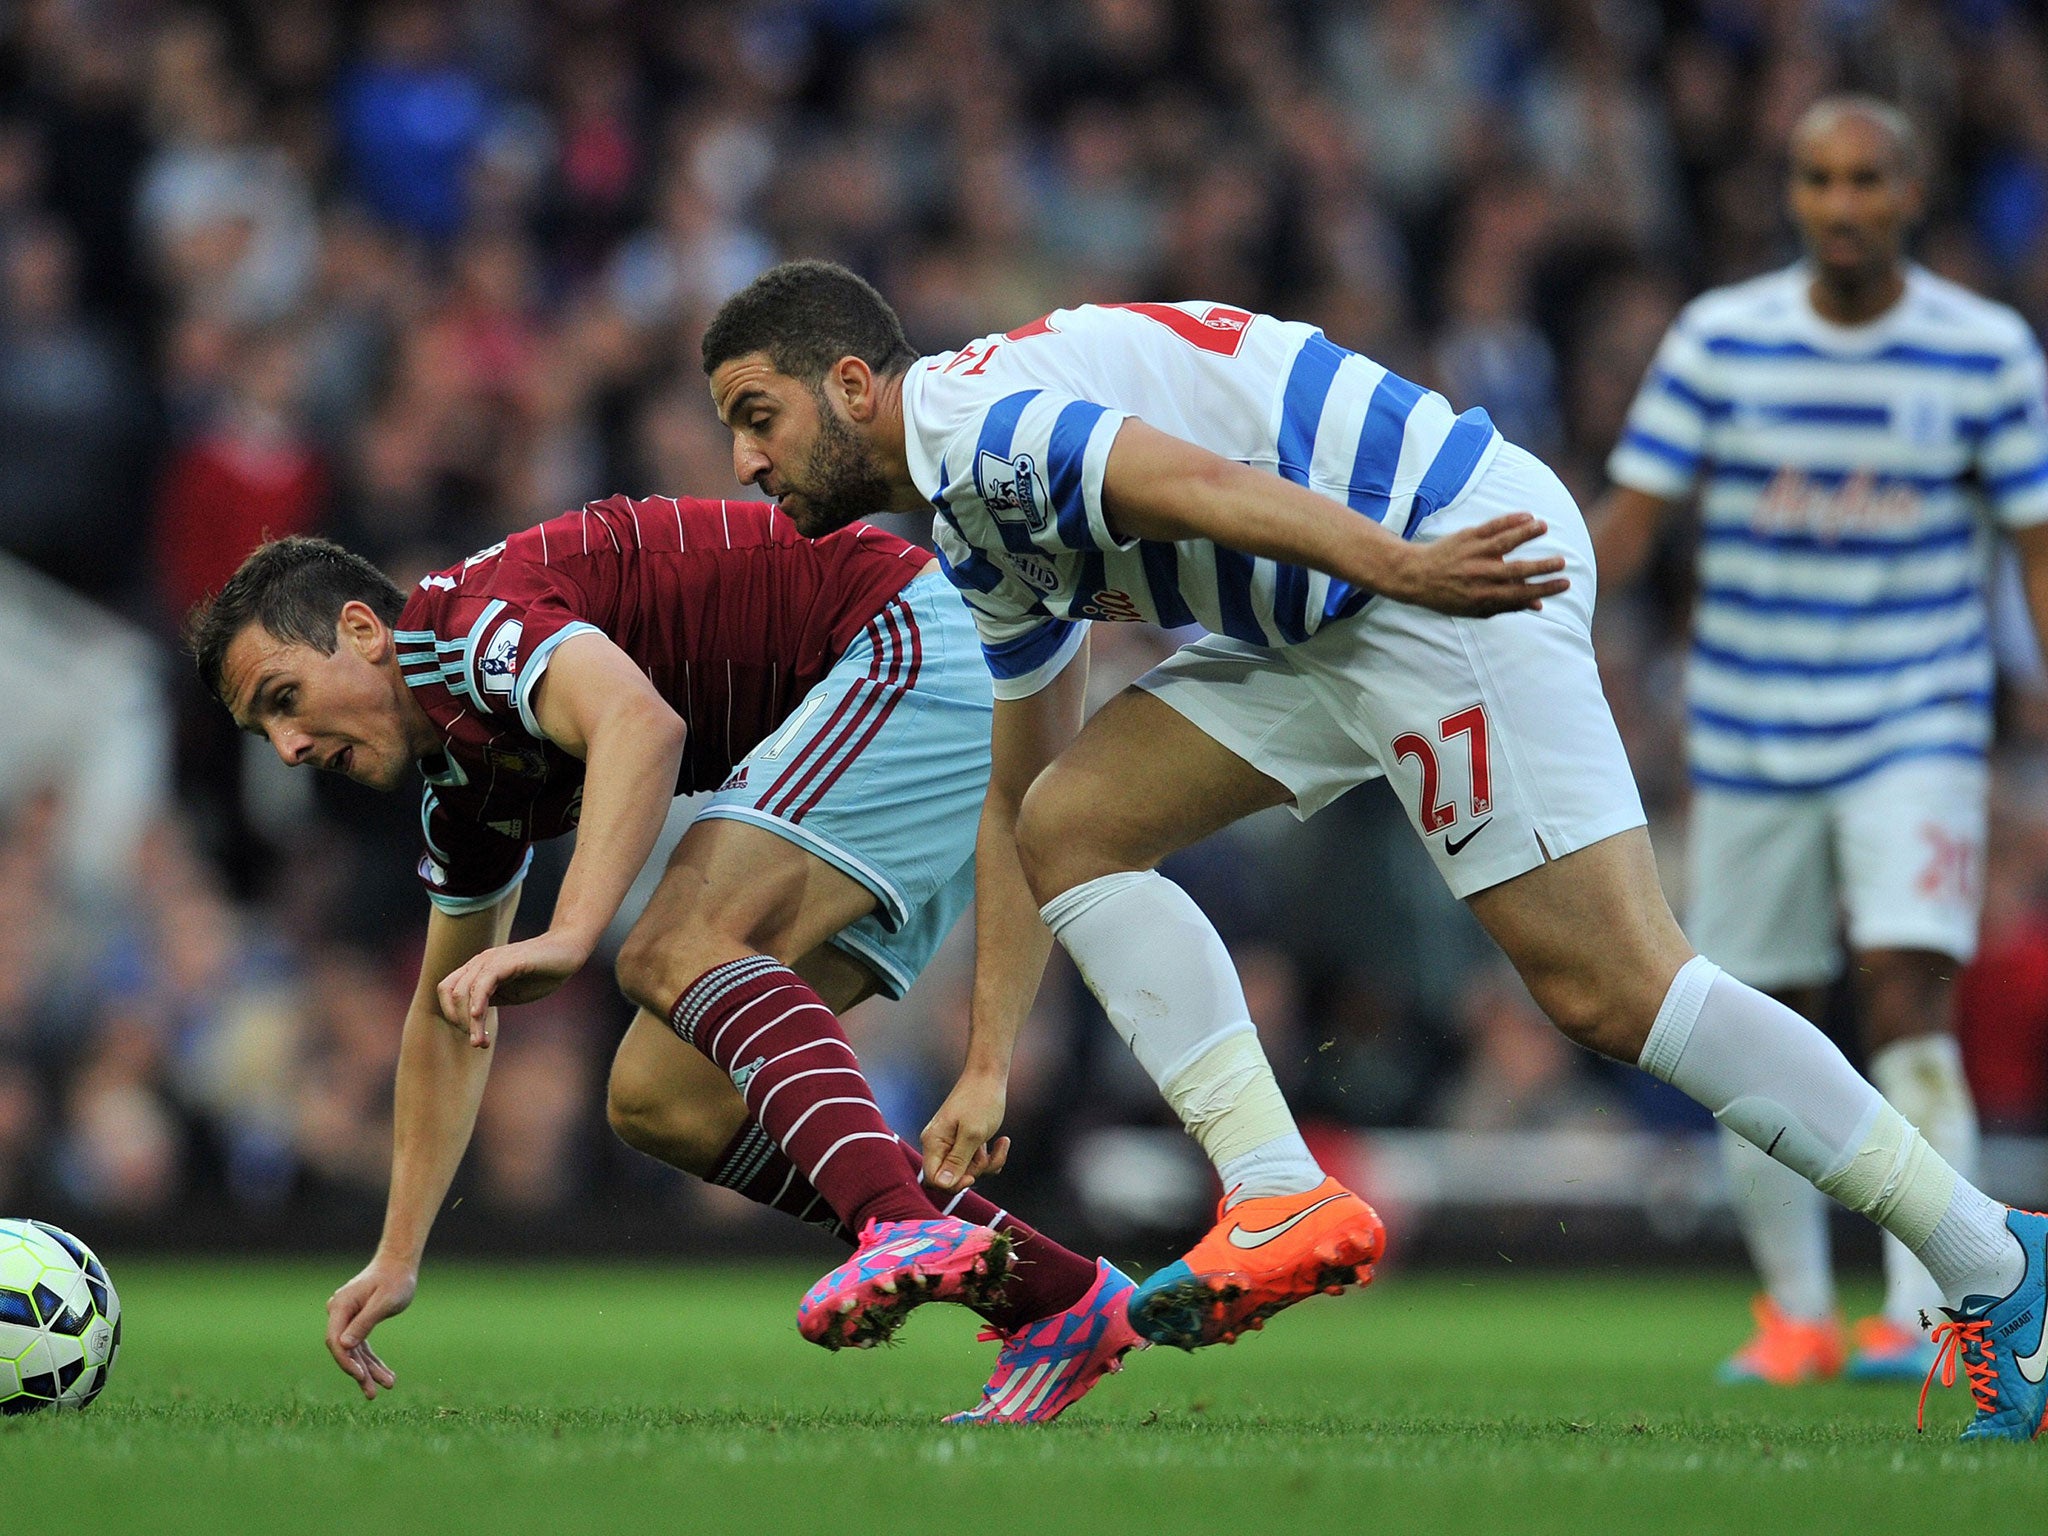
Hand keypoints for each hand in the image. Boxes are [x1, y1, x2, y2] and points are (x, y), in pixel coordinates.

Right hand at [325, 1256, 416, 1400]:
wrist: (399, 1264)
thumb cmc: (395, 1280)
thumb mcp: (384, 1301)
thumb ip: (364, 1323)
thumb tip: (343, 1346)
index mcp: (341, 1306)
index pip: (335, 1340)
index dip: (346, 1360)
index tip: (360, 1376)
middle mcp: (340, 1313)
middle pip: (344, 1350)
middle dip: (359, 1372)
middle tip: (372, 1393)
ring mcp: (347, 1319)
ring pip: (354, 1352)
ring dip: (368, 1371)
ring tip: (386, 1387)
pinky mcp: (358, 1323)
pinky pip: (362, 1347)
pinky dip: (372, 1361)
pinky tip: (385, 1376)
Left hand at [436, 930, 589, 1044]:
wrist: (568, 952)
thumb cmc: (542, 973)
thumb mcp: (510, 992)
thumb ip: (491, 1000)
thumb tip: (472, 1020)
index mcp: (477, 969)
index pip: (447, 991)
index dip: (453, 1014)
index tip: (473, 1033)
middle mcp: (479, 962)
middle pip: (450, 993)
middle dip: (459, 1022)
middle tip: (479, 1042)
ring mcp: (491, 960)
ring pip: (463, 992)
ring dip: (469, 1022)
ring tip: (481, 1042)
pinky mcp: (506, 962)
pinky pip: (483, 983)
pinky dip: (478, 1003)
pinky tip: (481, 1019)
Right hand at [921, 1071, 1011, 1191]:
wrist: (989, 1076)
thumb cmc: (980, 1100)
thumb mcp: (972, 1134)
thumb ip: (957, 1161)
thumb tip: (943, 1184)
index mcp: (933, 1142)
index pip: (933, 1179)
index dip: (952, 1184)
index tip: (973, 1175)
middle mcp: (938, 1144)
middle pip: (951, 1178)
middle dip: (974, 1171)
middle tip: (985, 1154)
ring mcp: (952, 1143)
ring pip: (967, 1170)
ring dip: (987, 1162)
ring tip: (999, 1142)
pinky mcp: (965, 1142)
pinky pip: (977, 1161)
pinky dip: (992, 1156)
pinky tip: (1002, 1141)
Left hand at [1380, 513, 1569, 616]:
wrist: (1415, 576)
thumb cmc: (1449, 596)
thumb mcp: (1475, 609)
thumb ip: (1507, 606)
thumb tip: (1538, 605)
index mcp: (1484, 596)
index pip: (1521, 594)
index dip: (1545, 589)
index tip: (1565, 583)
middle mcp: (1480, 575)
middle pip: (1517, 570)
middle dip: (1542, 567)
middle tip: (1562, 561)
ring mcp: (1474, 554)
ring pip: (1505, 542)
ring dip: (1527, 534)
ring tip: (1544, 527)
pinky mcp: (1467, 537)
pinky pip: (1491, 526)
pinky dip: (1509, 520)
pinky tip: (1527, 515)